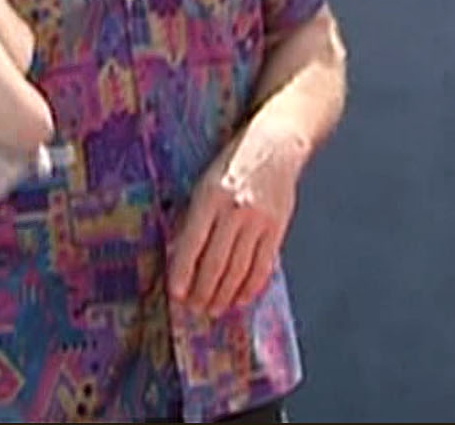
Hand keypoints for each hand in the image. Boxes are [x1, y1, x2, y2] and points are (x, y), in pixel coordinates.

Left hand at [167, 123, 303, 316]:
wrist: (276, 144)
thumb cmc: (232, 163)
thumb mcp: (205, 181)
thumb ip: (196, 215)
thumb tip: (182, 256)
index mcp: (209, 196)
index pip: (192, 244)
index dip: (183, 273)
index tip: (176, 294)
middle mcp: (234, 210)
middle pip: (216, 262)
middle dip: (203, 291)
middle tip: (195, 309)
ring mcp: (259, 220)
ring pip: (239, 269)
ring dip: (225, 294)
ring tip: (214, 309)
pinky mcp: (278, 227)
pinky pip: (263, 265)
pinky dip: (251, 286)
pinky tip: (241, 299)